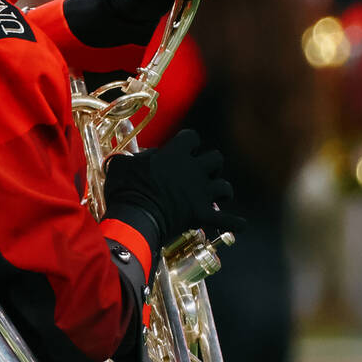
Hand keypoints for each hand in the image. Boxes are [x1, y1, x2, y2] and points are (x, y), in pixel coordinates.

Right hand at [103, 129, 244, 243]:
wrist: (136, 217)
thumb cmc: (126, 189)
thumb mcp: (121, 165)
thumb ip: (133, 158)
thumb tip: (140, 159)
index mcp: (175, 154)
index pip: (191, 137)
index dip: (189, 141)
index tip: (183, 148)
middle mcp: (193, 170)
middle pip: (216, 158)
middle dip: (211, 164)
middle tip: (202, 172)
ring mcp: (200, 193)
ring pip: (224, 186)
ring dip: (221, 189)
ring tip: (216, 195)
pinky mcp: (203, 215)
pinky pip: (227, 220)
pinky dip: (235, 223)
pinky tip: (240, 224)